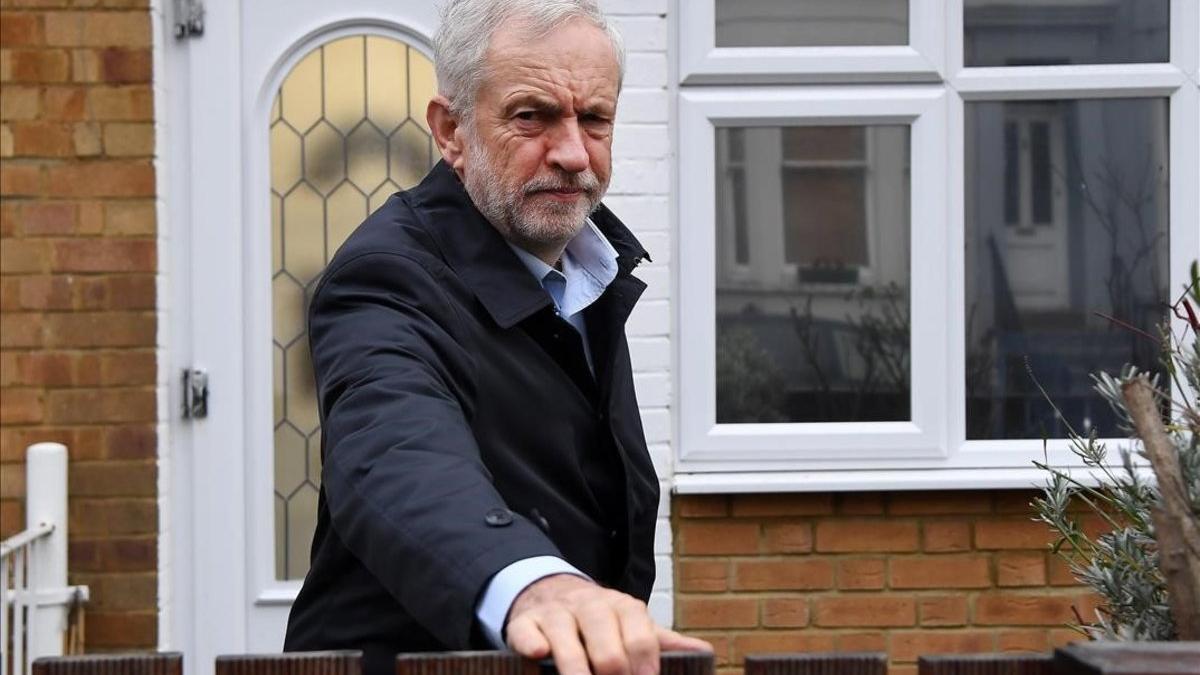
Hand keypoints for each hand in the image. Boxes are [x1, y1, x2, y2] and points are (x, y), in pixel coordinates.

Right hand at [505, 574, 711, 674]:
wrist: (553, 593)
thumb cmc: (601, 622)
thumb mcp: (632, 625)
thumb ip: (662, 643)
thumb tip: (705, 653)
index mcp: (623, 608)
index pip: (639, 636)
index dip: (645, 666)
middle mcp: (590, 606)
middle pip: (604, 639)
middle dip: (613, 672)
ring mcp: (555, 613)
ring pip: (566, 637)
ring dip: (576, 669)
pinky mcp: (524, 623)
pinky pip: (526, 631)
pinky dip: (532, 643)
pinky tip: (540, 655)